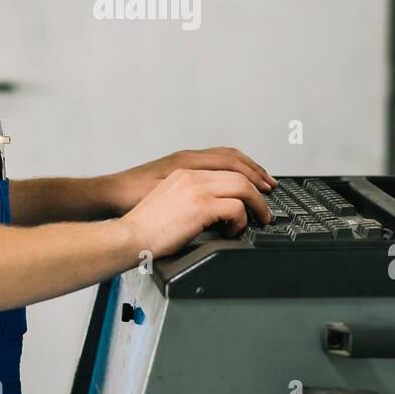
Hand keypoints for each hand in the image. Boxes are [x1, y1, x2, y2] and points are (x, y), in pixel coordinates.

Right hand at [103, 147, 275, 214]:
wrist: (128, 235)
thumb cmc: (144, 225)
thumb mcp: (167, 199)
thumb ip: (188, 195)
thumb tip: (209, 208)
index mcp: (183, 170)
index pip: (225, 158)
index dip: (247, 169)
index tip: (260, 182)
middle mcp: (191, 174)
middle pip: (238, 170)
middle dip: (259, 185)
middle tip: (267, 203)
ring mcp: (196, 188)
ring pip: (242, 186)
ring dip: (257, 204)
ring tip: (260, 218)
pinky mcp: (200, 206)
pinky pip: (236, 208)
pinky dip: (241, 220)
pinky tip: (234, 230)